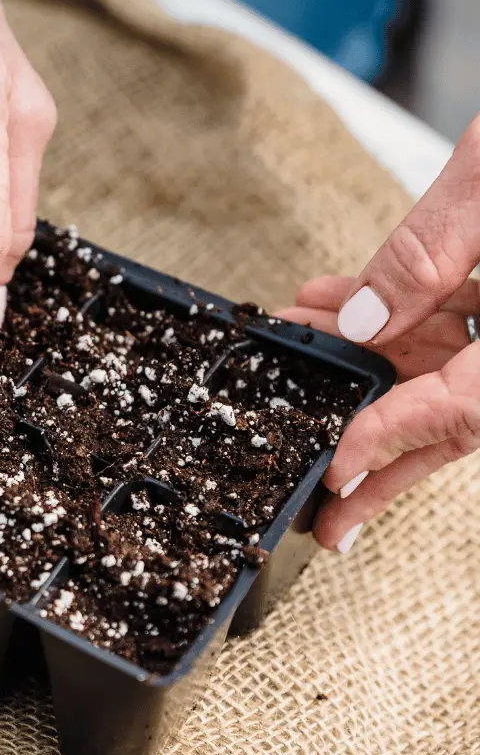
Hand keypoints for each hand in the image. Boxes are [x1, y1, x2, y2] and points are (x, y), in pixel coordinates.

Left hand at [277, 119, 479, 551]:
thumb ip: (428, 252)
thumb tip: (361, 319)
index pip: (465, 409)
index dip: (393, 440)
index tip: (336, 469)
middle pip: (458, 414)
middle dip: (384, 455)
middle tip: (324, 503)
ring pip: (449, 364)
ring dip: (367, 359)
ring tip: (293, 354)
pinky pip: (460, 316)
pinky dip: (397, 309)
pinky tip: (332, 300)